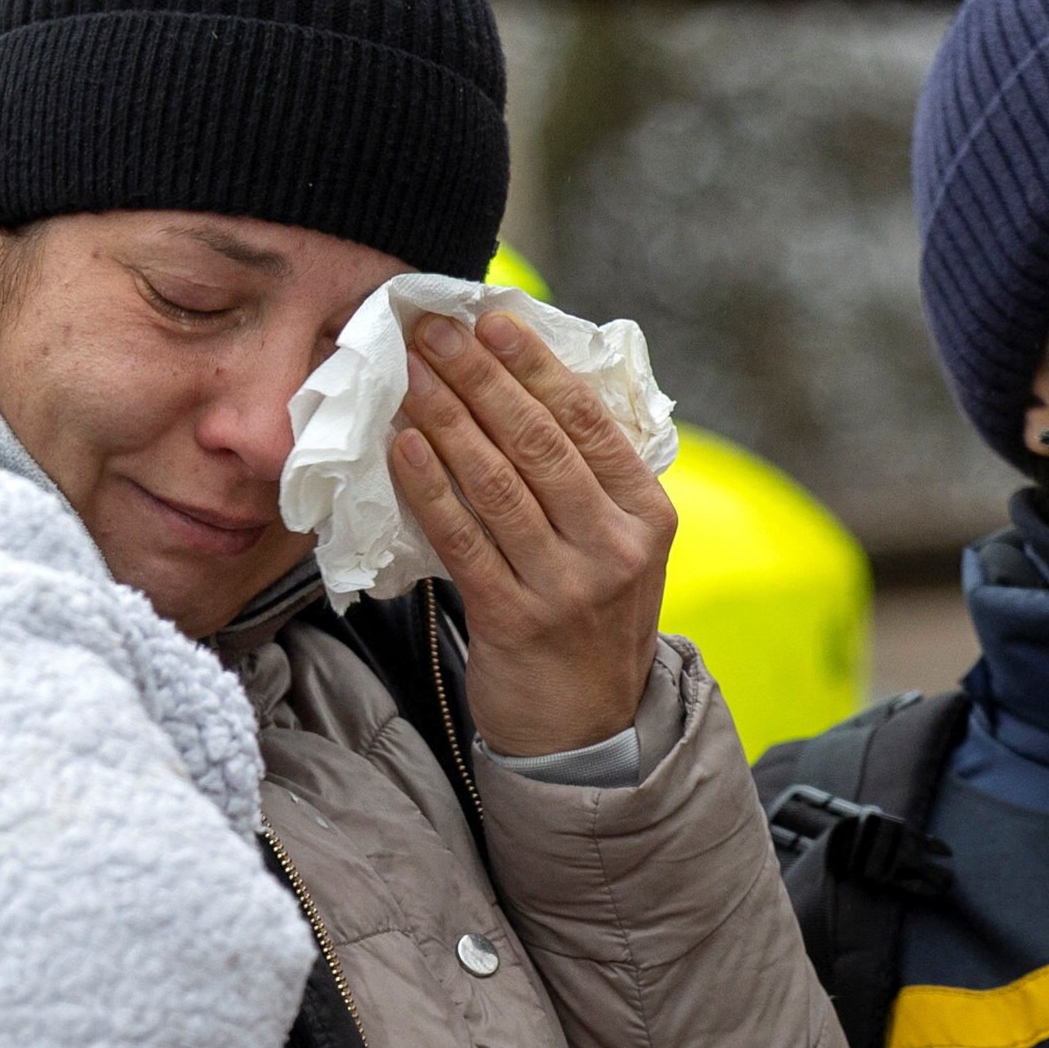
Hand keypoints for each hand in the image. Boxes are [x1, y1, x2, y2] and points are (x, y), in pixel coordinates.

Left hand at [390, 306, 672, 759]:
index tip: (493, 320)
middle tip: (435, 331)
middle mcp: (614, 544)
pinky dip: (429, 486)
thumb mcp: (616, 547)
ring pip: (497, 482)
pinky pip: (462, 536)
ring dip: (447, 418)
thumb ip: (586, 481)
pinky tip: (402, 446)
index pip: (587, 420)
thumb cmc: (589, 619)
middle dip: (481, 377)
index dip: (536, 365)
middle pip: (539, 441)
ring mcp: (567, 583)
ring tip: (411, 374)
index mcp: (646, 513)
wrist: (586, 727)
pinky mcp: (515, 617)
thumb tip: (522, 389)